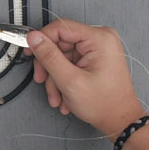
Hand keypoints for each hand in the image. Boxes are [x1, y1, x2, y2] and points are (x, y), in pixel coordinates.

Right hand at [24, 19, 144, 139]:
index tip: (30, 52)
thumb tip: (34, 37)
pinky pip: (69, 62)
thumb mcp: (69, 80)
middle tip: (42, 79)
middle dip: (48, 66)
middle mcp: (100, 40)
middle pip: (59, 43)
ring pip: (61, 55)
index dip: (41, 40)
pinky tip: (63, 93)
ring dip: (54, 77)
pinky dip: (62, 77)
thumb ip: (49, 56)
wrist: (119, 121)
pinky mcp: (94, 58)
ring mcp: (98, 49)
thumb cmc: (104, 104)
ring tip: (57, 95)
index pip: (60, 28)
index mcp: (99, 39)